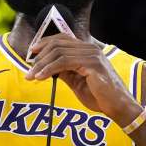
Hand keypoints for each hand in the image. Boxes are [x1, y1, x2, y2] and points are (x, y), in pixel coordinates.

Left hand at [26, 33, 140, 121]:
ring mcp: (92, 55)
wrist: (117, 107)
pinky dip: (49, 69)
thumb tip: (46, 67)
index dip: (44, 42)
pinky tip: (41, 77)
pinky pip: (64, 62)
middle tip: (28, 69)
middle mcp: (90, 48)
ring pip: (59, 53)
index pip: (62, 38)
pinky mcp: (92, 65)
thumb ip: (64, 71)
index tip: (31, 52)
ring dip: (41, 64)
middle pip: (58, 44)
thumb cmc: (99, 96)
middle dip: (40, 56)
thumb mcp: (76, 81)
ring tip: (31, 75)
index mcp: (87, 50)